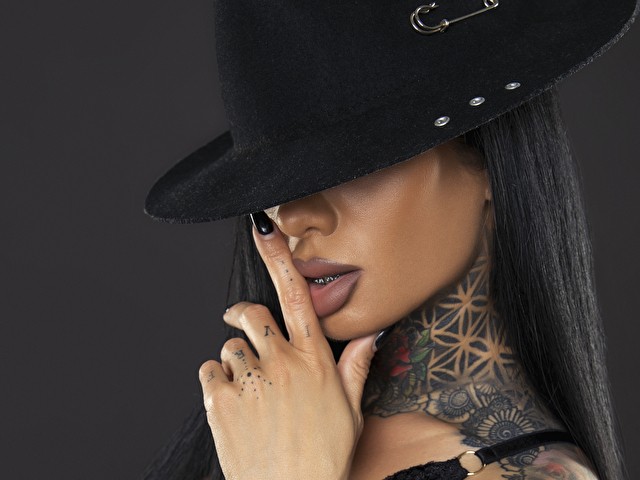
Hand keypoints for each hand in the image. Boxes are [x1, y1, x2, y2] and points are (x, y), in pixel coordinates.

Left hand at [198, 214, 378, 479]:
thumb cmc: (323, 456)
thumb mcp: (350, 411)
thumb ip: (355, 366)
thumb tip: (369, 334)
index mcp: (313, 360)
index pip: (297, 296)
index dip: (279, 259)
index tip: (263, 232)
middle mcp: (281, 362)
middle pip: (252, 314)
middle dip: (243, 315)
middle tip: (238, 322)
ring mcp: (250, 379)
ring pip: (229, 347)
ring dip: (235, 361)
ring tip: (248, 391)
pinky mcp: (221, 400)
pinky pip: (209, 370)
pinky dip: (216, 380)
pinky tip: (233, 402)